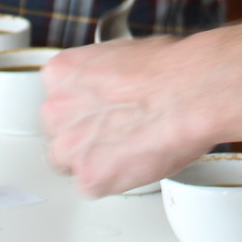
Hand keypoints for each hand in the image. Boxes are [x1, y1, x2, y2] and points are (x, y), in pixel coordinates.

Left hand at [43, 37, 213, 195]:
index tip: (99, 114)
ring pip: (70, 165)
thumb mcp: (121, 54)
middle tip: (117, 134)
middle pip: (59, 134)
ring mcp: (70, 147)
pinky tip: (135, 164)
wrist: (186, 94)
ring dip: (93, 162)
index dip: (82, 112)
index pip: (58, 102)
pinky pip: (94, 187)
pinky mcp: (89, 177)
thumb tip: (113, 86)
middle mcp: (55, 110)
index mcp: (60, 74)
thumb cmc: (166, 70)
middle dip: (84, 137)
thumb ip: (102, 78)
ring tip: (128, 150)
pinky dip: (114, 181)